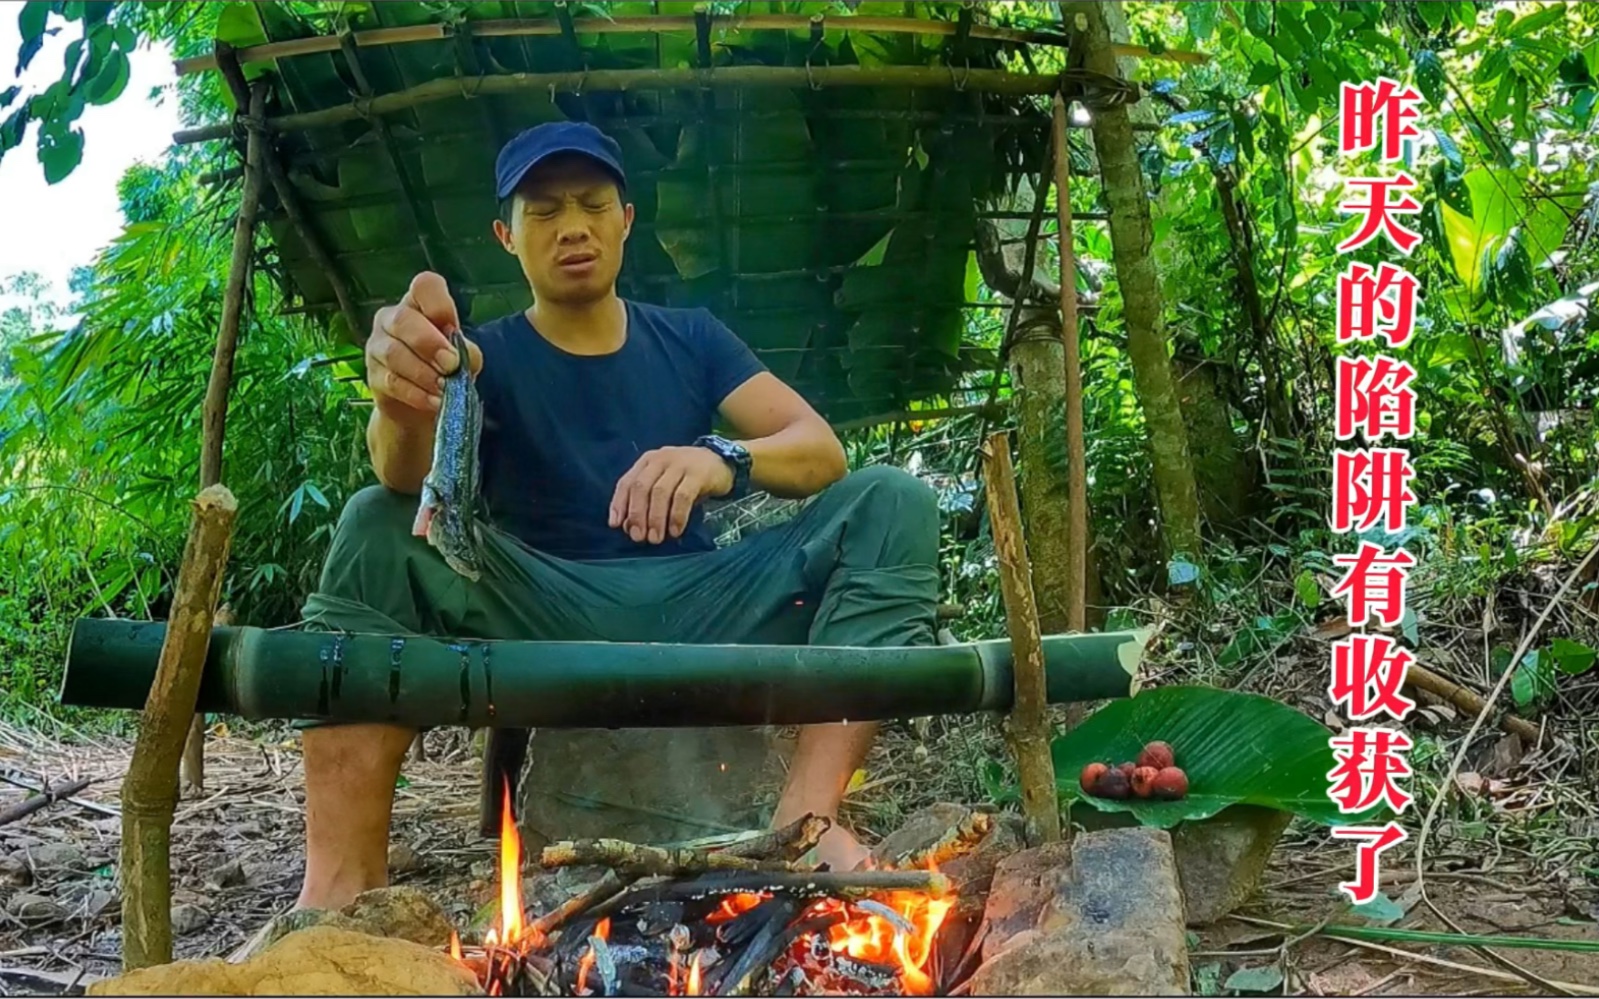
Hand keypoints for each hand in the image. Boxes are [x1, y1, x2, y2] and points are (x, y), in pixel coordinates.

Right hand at [367, 272, 482, 421]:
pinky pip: (391, 382)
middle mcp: (392, 318)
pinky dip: (416, 393)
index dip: (439, 304)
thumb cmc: (447, 370)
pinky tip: (434, 401)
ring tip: (444, 388)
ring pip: (394, 353)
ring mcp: (378, 346)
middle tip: (451, 365)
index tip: (452, 328)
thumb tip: (460, 356)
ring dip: (423, 373)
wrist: (425, 406)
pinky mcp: (373, 375)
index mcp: (419, 303)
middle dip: (430, 344)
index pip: (425, 286)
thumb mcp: (465, 358)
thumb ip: (466, 352)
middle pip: (403, 320)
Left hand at [608, 446, 734, 544]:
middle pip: (641, 487)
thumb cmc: (687, 477)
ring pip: (660, 492)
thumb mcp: (664, 483)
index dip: (619, 504)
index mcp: (648, 461)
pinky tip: (675, 531)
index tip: (616, 525)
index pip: (626, 482)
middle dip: (637, 515)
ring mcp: (680, 464)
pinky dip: (676, 516)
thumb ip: (646, 501)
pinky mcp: (698, 473)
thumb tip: (629, 526)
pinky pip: (683, 497)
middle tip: (638, 537)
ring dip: (655, 518)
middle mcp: (661, 459)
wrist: (721, 461)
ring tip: (655, 539)